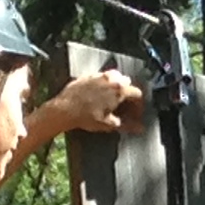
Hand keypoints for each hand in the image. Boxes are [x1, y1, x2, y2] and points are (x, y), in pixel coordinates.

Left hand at [29, 67, 145, 146]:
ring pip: (114, 77)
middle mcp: (110, 79)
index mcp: (119, 90)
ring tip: (112, 99)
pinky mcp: (87, 75)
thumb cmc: (87, 117)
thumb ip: (128, 125)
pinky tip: (98, 95)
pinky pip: (100, 77)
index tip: (136, 113)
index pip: (137, 94)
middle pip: (127, 83)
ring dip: (116, 86)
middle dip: (128, 94)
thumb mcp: (109, 124)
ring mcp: (98, 75)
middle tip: (125, 106)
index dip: (139, 106)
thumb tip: (140, 128)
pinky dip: (103, 84)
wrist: (64, 109)